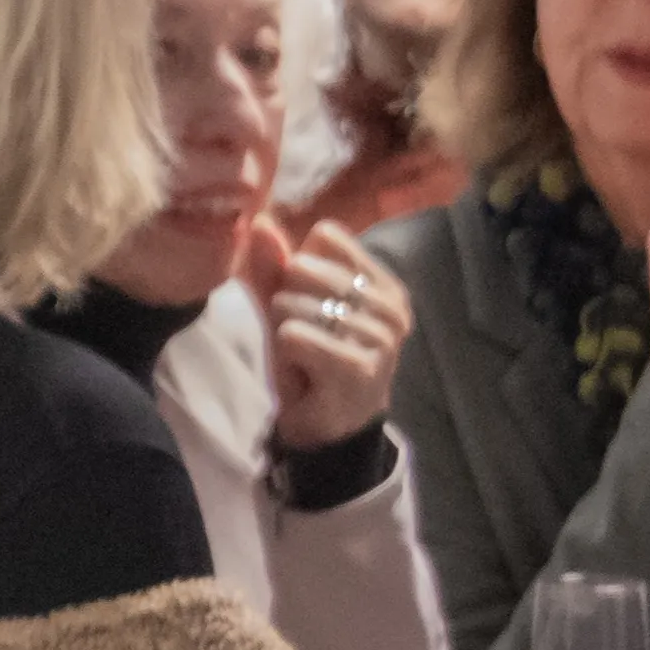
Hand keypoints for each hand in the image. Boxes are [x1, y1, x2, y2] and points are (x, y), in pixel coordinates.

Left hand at [266, 219, 412, 450]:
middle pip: (306, 267)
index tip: (304, 300)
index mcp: (382, 282)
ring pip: (297, 303)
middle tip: (299, 334)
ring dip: (284, 327)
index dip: (296, 265)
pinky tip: (301, 367)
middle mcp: (391, 305)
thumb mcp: (287, 308)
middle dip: (285, 300)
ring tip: (301, 352)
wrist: (326, 428)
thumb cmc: (311, 361)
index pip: (327, 237)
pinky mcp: (359, 367)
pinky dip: (285, 348)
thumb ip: (273, 266)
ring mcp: (380, 338)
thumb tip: (259, 221)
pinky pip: (296, 335)